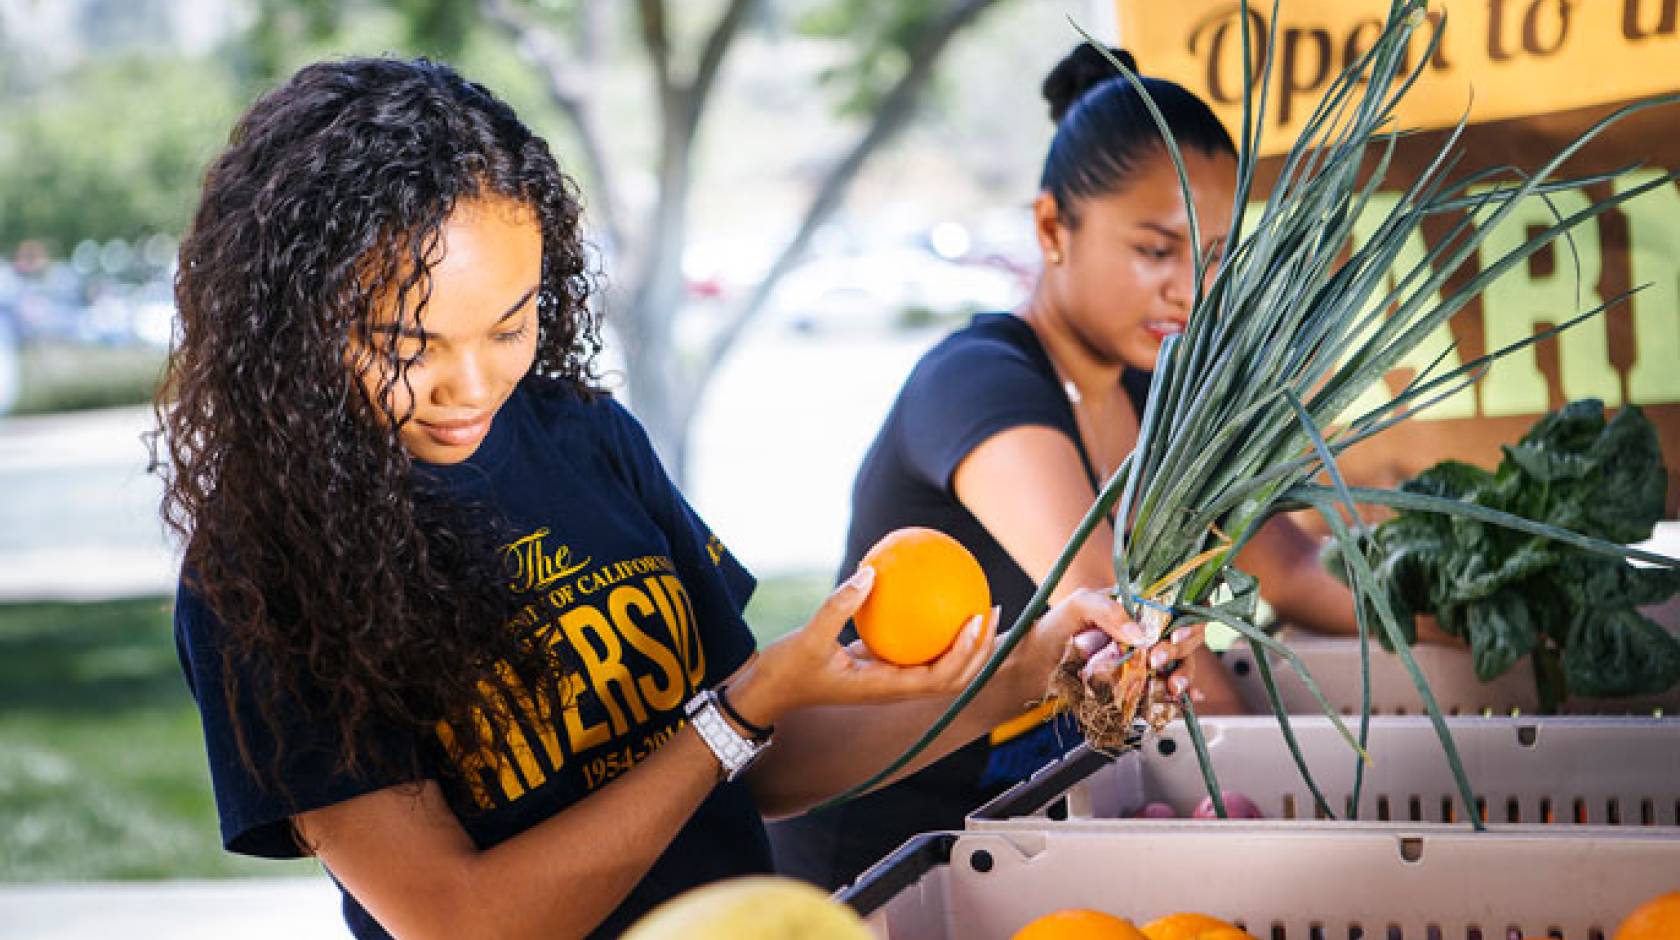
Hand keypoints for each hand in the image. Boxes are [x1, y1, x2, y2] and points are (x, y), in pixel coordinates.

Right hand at [726, 567, 997, 728]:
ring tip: (977, 603)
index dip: (964, 654)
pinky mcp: (878, 665)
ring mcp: (888, 678)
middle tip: (992, 608)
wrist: (768, 692)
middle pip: (953, 676)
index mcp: (884, 688)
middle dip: (980, 649)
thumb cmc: (787, 671)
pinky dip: (930, 626)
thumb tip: (870, 572)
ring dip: (964, 642)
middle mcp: (893, 687)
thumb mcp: (807, 638)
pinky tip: (929, 592)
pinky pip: (914, 647)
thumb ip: (838, 606)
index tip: (975, 620)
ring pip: (939, 664)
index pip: (939, 677)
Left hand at [1008, 589, 1209, 702]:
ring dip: (1183, 674)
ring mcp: (1143, 660)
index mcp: (1137, 607)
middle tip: (1158, 659)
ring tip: (1171, 686)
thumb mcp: (1078, 606)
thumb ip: (1108, 610)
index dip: (1188, 618)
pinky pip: (1165, 689)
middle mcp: (1145, 632)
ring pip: (1180, 664)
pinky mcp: (1138, 685)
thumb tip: (1140, 634)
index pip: (1177, 606)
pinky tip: (1176, 697)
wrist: (1033, 669)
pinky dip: (1176, 694)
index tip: (1176, 634)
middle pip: (1184, 637)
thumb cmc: (1053, 629)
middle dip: (1180, 649)